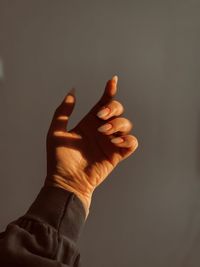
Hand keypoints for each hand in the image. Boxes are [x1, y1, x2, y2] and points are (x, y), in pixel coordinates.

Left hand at [44, 76, 138, 217]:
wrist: (66, 181)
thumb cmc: (59, 159)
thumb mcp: (56, 132)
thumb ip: (63, 112)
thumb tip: (73, 92)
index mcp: (89, 123)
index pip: (103, 103)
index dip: (109, 91)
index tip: (112, 81)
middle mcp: (102, 130)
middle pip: (118, 110)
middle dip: (113, 108)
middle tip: (101, 116)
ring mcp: (110, 142)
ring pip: (126, 124)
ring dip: (118, 124)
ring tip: (104, 132)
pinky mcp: (117, 155)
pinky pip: (132, 143)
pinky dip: (128, 139)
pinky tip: (115, 141)